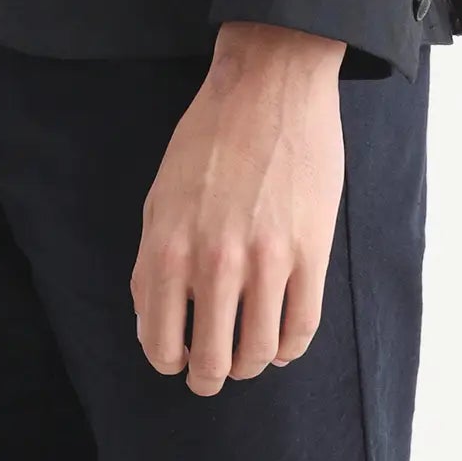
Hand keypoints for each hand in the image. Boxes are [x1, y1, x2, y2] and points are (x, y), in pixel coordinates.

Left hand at [129, 23, 347, 394]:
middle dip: (209, 376)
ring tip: (248, 356)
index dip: (168, 362)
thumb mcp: (160, 193)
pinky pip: (301, 328)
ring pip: (258, 353)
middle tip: (213, 372)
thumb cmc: (209, 136)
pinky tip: (282, 341)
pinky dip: (290, 348)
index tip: (178, 359)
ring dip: (251, 365)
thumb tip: (151, 321)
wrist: (270, 84)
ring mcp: (265, 258)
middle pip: (210, 360)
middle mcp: (213, 261)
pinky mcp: (310, 251)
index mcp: (167, 246)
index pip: (159, 342)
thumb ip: (151, 259)